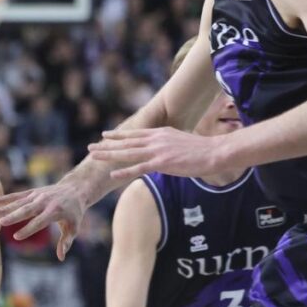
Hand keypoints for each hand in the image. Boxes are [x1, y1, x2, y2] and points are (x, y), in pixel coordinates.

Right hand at [0, 179, 87, 260]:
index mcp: (55, 212)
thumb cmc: (74, 213)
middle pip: (27, 210)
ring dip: (7, 207)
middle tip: (1, 222)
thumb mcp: (73, 228)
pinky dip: (4, 199)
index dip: (28, 230)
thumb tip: (61, 257)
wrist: (74, 190)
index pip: (39, 222)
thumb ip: (66, 242)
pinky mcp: (32, 192)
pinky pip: (16, 196)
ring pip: (20, 202)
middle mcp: (45, 202)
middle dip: (14, 216)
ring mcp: (37, 196)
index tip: (16, 237)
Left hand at [88, 128, 224, 180]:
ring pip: (128, 153)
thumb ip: (166, 143)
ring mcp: (157, 151)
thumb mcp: (179, 140)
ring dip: (109, 155)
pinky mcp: (162, 163)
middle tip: (91, 146)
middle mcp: (155, 139)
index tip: (105, 135)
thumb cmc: (200, 150)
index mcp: (159, 133)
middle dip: (107, 145)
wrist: (214, 152)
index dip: (118, 135)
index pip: (134, 134)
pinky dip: (125, 171)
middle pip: (126, 143)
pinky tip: (113, 173)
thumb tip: (159, 150)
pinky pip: (139, 168)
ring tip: (94, 156)